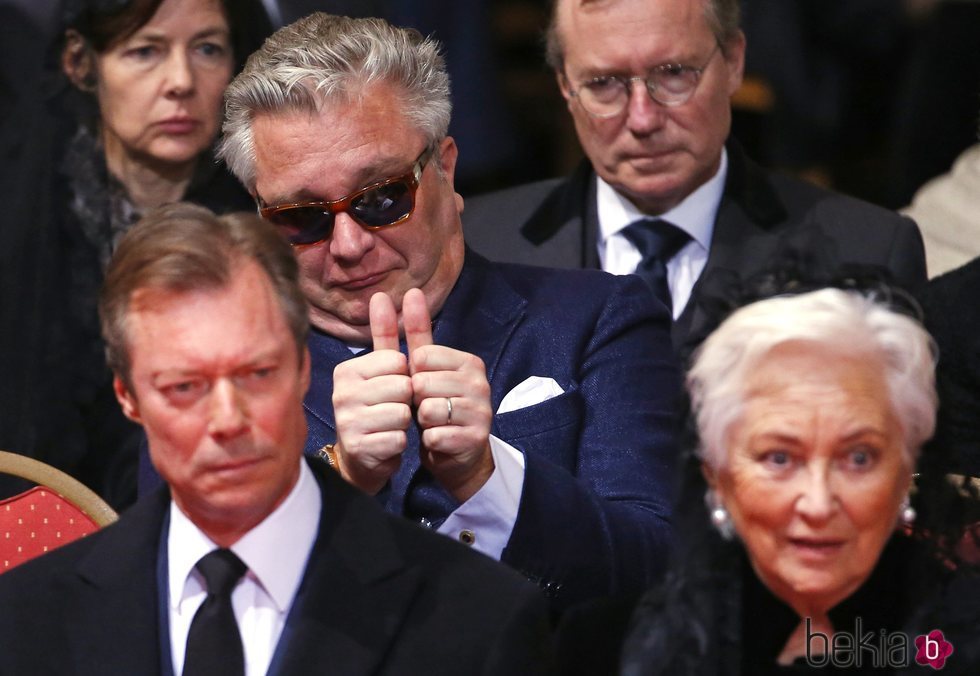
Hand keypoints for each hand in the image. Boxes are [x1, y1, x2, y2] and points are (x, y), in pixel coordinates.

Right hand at [330, 292, 411, 493]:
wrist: (365, 457)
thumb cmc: (379, 408)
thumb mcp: (384, 370)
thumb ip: (384, 333)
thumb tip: (381, 294)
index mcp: (348, 370)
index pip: (397, 361)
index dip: (406, 376)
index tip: (393, 385)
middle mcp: (342, 392)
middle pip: (402, 386)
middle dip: (407, 399)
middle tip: (392, 408)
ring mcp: (347, 421)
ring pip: (401, 413)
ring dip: (404, 422)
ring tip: (389, 425)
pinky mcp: (357, 447)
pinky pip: (398, 438)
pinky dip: (399, 442)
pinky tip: (386, 442)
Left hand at [403, 288, 494, 501]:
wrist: (457, 454)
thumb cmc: (437, 406)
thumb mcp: (424, 370)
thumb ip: (415, 332)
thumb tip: (410, 291)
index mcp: (469, 361)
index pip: (422, 355)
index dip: (413, 374)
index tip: (423, 385)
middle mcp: (480, 382)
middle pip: (423, 382)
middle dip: (416, 399)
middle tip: (427, 408)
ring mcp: (482, 410)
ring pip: (428, 409)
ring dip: (422, 421)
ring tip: (433, 424)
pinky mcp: (476, 438)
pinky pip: (434, 435)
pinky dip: (429, 440)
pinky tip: (439, 439)